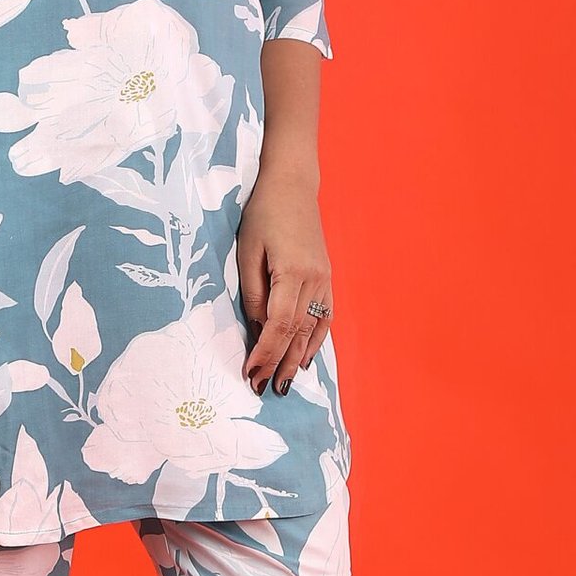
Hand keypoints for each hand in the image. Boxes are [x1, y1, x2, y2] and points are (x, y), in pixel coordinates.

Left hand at [237, 168, 332, 394]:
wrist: (292, 185)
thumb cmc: (263, 214)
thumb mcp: (247, 251)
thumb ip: (254, 293)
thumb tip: (260, 329)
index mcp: (293, 273)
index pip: (278, 326)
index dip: (265, 354)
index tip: (250, 375)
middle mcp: (315, 280)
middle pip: (297, 334)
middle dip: (280, 365)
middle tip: (264, 390)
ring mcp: (325, 280)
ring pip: (313, 330)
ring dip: (299, 359)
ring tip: (285, 384)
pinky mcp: (327, 277)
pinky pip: (324, 317)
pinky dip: (316, 340)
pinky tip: (307, 358)